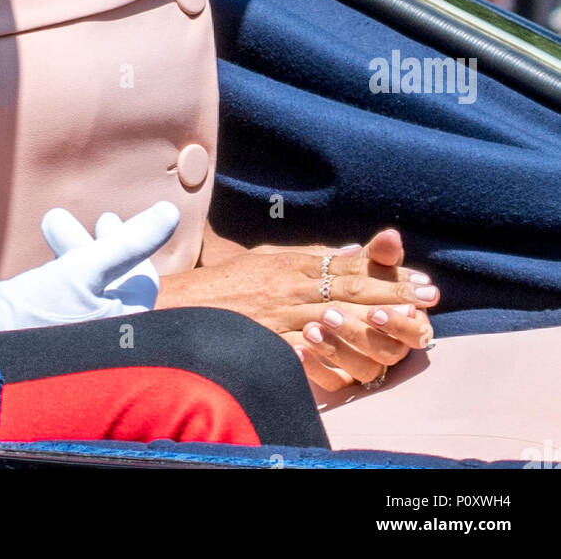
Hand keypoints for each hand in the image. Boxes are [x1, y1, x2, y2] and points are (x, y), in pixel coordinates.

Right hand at [0, 201, 179, 338]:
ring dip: (71, 247)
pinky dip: (54, 267)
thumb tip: (170, 213)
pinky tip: (41, 253)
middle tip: (89, 219)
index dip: (129, 243)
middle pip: (111, 277)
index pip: (142, 281)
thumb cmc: (41, 312)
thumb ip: (130, 241)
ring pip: (84, 280)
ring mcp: (74, 333)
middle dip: (93, 242)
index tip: (106, 219)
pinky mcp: (46, 328)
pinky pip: (60, 290)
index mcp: (122, 328)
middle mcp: (103, 335)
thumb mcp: (88, 268)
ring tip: (51, 224)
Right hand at [158, 227, 437, 390]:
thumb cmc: (227, 283)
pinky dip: (330, 350)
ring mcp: (279, 316)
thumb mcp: (270, 259)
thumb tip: (353, 254)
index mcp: (294, 264)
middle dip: (394, 293)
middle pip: (351, 289)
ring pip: (336, 317)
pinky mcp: (266, 342)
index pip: (350, 267)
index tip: (421, 278)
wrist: (178, 304)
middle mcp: (290, 287)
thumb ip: (312, 258)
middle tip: (430, 295)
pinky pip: (302, 349)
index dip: (387, 273)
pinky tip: (356, 353)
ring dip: (376, 320)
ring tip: (409, 322)